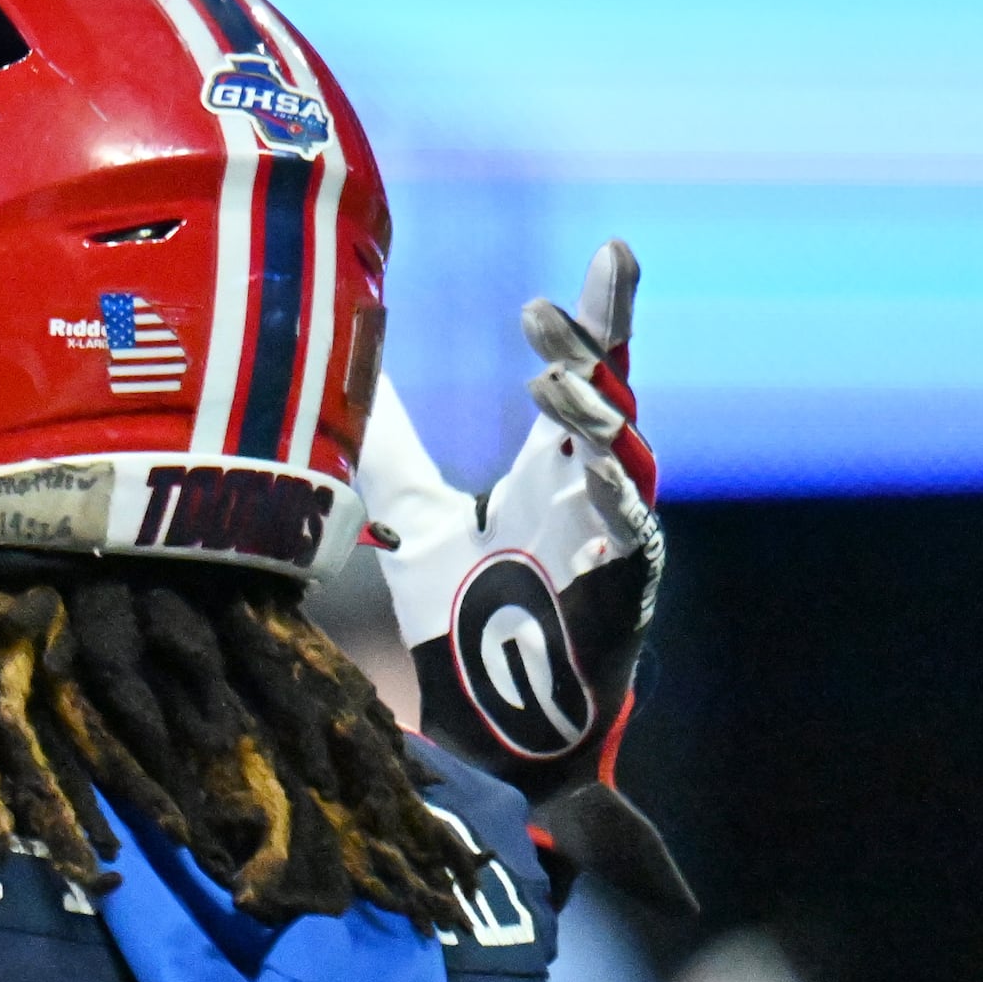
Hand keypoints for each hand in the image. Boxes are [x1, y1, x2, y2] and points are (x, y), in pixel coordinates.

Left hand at [358, 240, 686, 911]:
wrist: (486, 730)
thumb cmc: (466, 623)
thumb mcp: (414, 518)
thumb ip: (390, 453)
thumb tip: (348, 384)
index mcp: (551, 467)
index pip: (587, 373)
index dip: (602, 317)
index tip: (614, 251)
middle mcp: (593, 493)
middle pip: (610, 401)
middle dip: (588, 350)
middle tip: (541, 310)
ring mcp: (616, 543)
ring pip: (627, 459)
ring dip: (592, 417)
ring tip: (551, 381)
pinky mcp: (626, 600)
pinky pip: (635, 542)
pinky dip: (619, 505)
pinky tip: (598, 472)